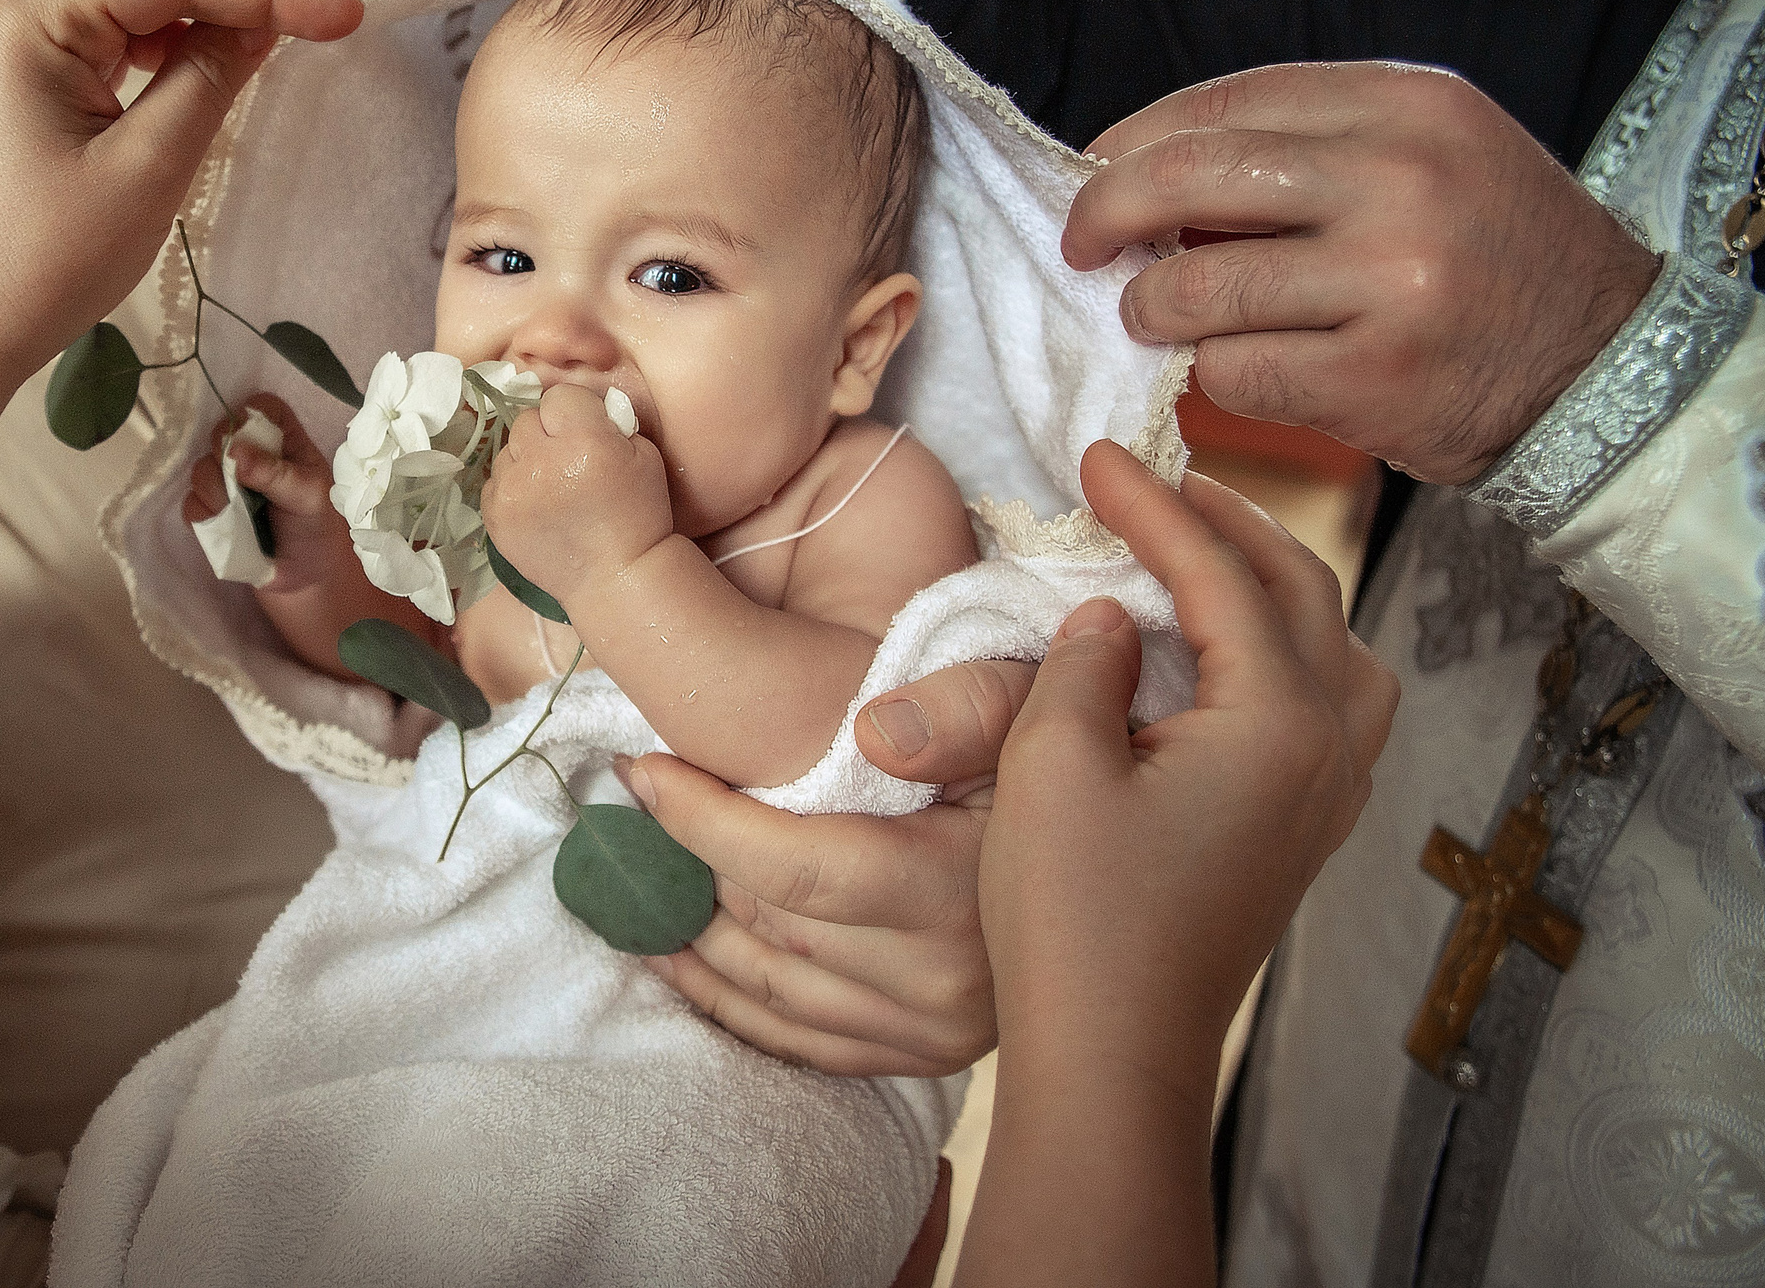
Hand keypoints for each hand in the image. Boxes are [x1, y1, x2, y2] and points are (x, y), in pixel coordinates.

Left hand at [0, 0, 362, 391]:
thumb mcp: (147, 169)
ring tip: (293, 15)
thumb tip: (267, 21)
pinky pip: (119, 29)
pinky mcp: (35, 74)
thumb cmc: (46, 261)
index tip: (346, 11)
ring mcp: (24, 40)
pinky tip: (223, 48)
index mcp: (32, 19)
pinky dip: (177, 32)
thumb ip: (209, 79)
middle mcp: (21, 8)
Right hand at [184, 393, 359, 597]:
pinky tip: (229, 529)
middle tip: (244, 487)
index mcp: (283, 439)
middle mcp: (252, 453)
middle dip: (226, 461)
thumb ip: (276, 473)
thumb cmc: (316, 528)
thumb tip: (236, 453)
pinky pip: (192, 504)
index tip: (245, 445)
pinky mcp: (210, 510)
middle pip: (220, 433)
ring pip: (200, 469)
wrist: (305, 576)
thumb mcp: (309, 497)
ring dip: (218, 494)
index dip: (247, 418)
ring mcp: (227, 481)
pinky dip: (207, 517)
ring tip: (244, 516)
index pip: (260, 407)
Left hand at [481, 383, 673, 607]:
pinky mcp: (495, 516)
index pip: (560, 396)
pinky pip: (495, 480)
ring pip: (508, 449)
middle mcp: (541, 463)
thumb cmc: (638, 515)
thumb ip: (610, 422)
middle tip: (568, 460)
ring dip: (527, 459)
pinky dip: (513, 487)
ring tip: (553, 486)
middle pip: (528, 419)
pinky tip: (537, 505)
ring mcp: (512, 491)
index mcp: (584, 442)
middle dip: (548, 433)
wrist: (614, 576)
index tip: (586, 431)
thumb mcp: (643, 455)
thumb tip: (582, 408)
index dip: (575, 411)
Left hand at [610, 658, 1036, 1076]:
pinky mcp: (923, 1057)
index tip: (641, 771)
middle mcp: (946, 983)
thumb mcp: (1033, 708)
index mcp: (963, 892)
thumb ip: (966, 706)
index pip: (798, 869)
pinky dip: (725, 1000)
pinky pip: (796, 1042)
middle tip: (623, 813)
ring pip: (770, 992)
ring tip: (631, 881)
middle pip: (771, 930)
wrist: (1141, 858)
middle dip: (683, 869)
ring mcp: (934, 1034)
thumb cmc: (1072, 764)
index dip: (703, 822)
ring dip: (687, 939)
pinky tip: (675, 956)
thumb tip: (871, 734)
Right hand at [983, 441, 1395, 1069]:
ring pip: (1339, 650)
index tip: (1094, 458)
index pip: (1220, 576)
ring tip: (1205, 552)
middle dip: (1227, 524)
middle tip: (1151, 482)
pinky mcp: (1299, 836)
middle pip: (1303, 594)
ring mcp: (1324, 801)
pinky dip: (1291, 649)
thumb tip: (1116, 619)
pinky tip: (1231, 654)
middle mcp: (1326, 754)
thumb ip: (1086, 667)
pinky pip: (1331, 707)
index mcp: (1278, 724)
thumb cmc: (1074, 922)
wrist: (1110, 1059)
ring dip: (1277, 585)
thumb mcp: (1051, 766)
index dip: (1152, 507)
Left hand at [1066, 62, 1659, 483]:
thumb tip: (1138, 169)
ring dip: (1151, 308)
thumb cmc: (1488, 255)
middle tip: (1078, 247)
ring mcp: (1389, 280)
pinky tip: (1237, 368)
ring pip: (1197, 286)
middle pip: (1187, 178)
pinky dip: (1213, 375)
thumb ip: (1305, 149)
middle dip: (1103, 213)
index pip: (1224, 103)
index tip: (1093, 171)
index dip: (1133, 140)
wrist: (1604, 365)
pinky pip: (1232, 371)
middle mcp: (1399, 180)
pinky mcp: (1374, 375)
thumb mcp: (1425, 156)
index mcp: (1406, 105)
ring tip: (1156, 316)